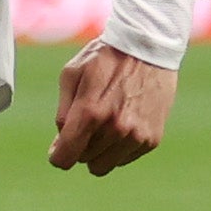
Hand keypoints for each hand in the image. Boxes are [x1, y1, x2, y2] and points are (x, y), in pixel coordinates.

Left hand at [49, 40, 174, 174]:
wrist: (149, 46)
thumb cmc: (105, 58)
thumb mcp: (72, 74)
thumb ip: (62, 113)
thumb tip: (60, 146)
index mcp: (90, 112)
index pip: (65, 158)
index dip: (58, 156)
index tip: (60, 148)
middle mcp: (115, 128)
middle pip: (84, 160)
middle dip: (81, 145)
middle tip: (89, 120)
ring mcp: (136, 135)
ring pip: (105, 164)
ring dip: (101, 148)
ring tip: (108, 120)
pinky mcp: (152, 138)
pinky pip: (126, 158)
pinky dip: (121, 145)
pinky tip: (126, 120)